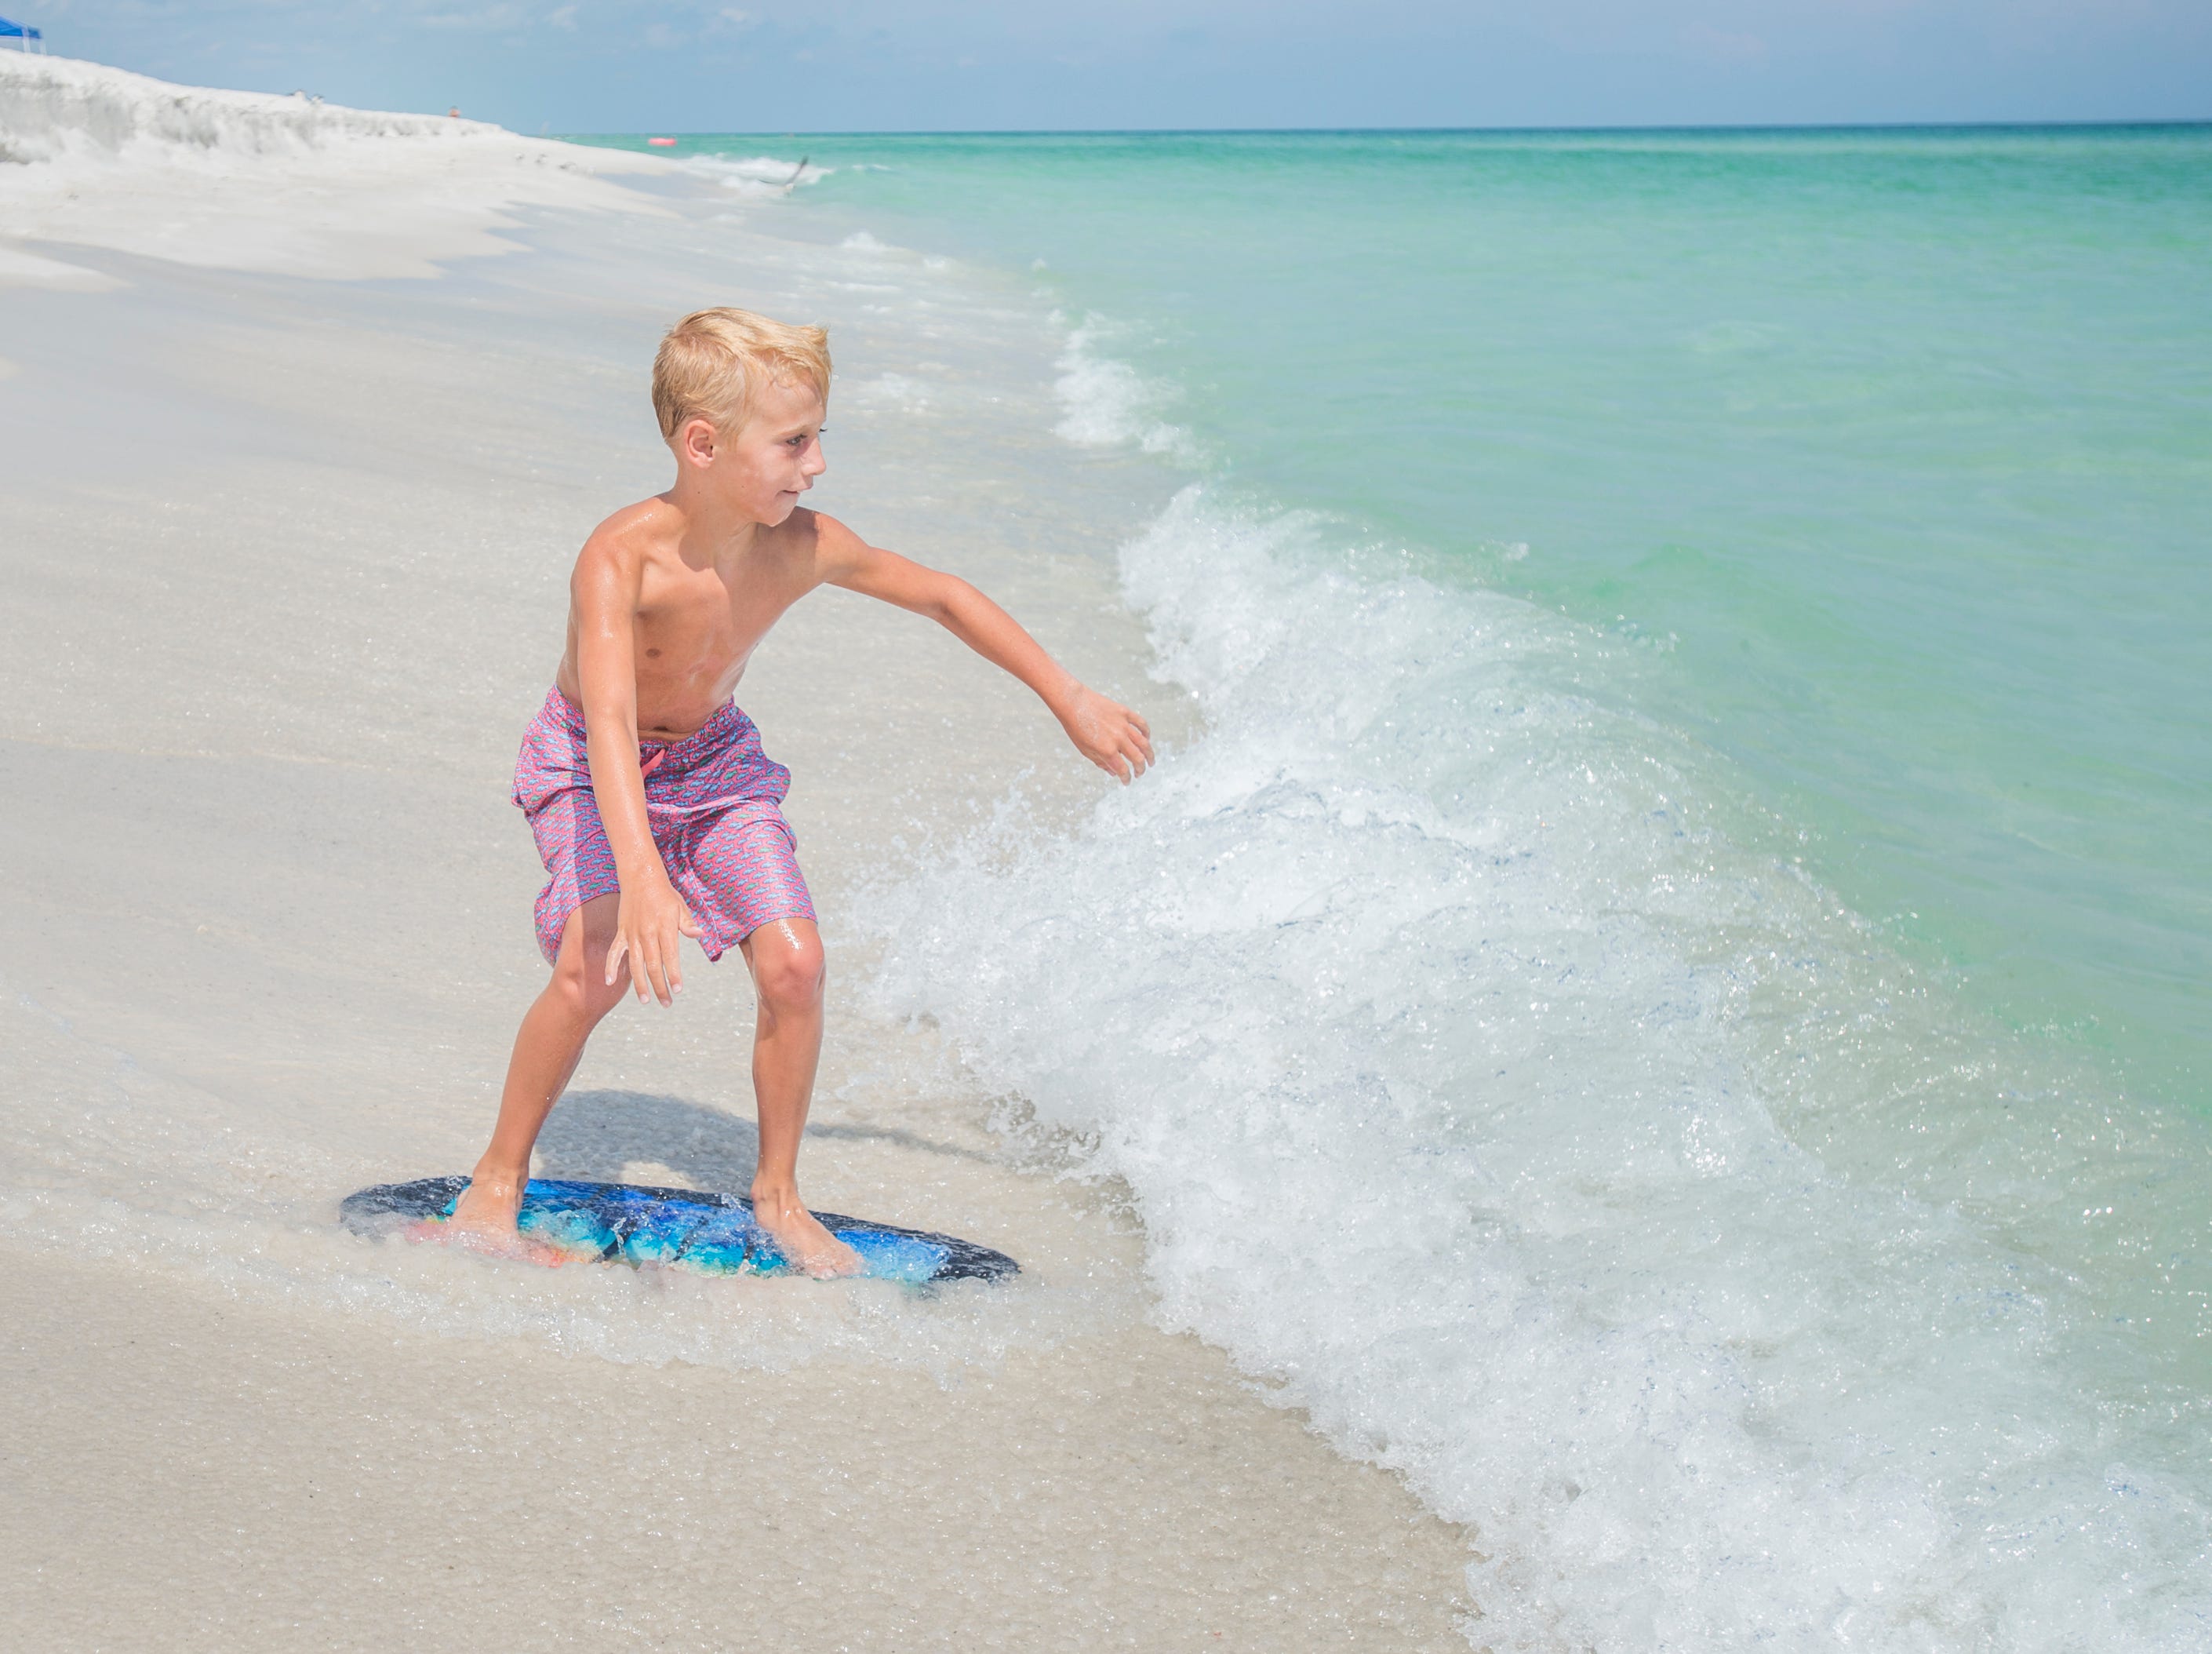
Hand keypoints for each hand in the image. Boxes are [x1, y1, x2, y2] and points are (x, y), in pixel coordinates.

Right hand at [606, 876, 702, 1005]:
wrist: (640, 878)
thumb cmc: (664, 894)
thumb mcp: (680, 907)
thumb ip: (688, 924)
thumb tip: (700, 935)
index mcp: (664, 929)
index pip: (670, 957)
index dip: (673, 975)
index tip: (678, 990)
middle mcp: (647, 934)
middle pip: (653, 966)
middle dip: (660, 986)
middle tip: (666, 1003)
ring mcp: (632, 934)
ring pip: (635, 964)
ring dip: (640, 984)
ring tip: (646, 1000)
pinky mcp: (621, 933)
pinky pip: (615, 952)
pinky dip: (611, 967)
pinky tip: (610, 982)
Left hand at [1059, 686, 1153, 782]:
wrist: (1073, 703)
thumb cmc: (1076, 728)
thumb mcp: (1085, 750)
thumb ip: (1101, 762)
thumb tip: (1113, 772)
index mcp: (1107, 750)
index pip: (1123, 769)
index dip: (1126, 778)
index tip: (1127, 781)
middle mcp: (1117, 739)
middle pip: (1137, 758)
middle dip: (1140, 769)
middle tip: (1140, 773)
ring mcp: (1123, 725)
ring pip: (1143, 742)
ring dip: (1149, 754)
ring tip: (1151, 761)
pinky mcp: (1124, 712)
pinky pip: (1141, 723)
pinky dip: (1146, 732)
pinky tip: (1147, 738)